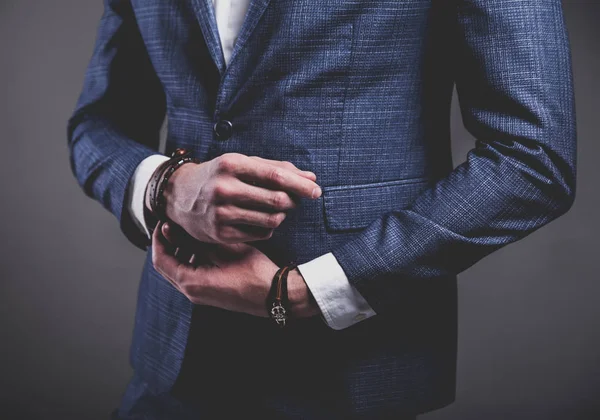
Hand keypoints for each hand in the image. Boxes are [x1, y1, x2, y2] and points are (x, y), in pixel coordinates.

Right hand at [147, 153, 320, 243]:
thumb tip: (311, 178)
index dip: (300, 184)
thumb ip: (276, 168)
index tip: (317, 190)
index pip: (275, 176)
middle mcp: (224, 189)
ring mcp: (221, 214)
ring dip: (281, 215)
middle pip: (277, 200)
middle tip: (293, 200)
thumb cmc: (218, 176)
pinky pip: (262, 234)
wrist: (179, 196)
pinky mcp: (221, 234)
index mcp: (231, 165)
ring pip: (272, 219)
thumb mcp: (242, 164)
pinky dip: (269, 227)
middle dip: (293, 201)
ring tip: (276, 209)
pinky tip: (259, 219)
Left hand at [152, 221, 320, 318]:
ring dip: (181, 251)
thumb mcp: (225, 250)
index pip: (160, 259)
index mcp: (191, 283)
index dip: (159, 238)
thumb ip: (196, 241)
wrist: (277, 295)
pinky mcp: (211, 293)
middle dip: (168, 244)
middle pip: (167, 266)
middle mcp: (192, 292)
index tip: (165, 221)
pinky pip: (193, 274)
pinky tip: (206, 245)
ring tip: (192, 231)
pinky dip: (193, 259)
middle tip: (176, 224)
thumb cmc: (255, 273)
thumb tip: (171, 229)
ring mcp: (202, 295)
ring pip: (180, 269)